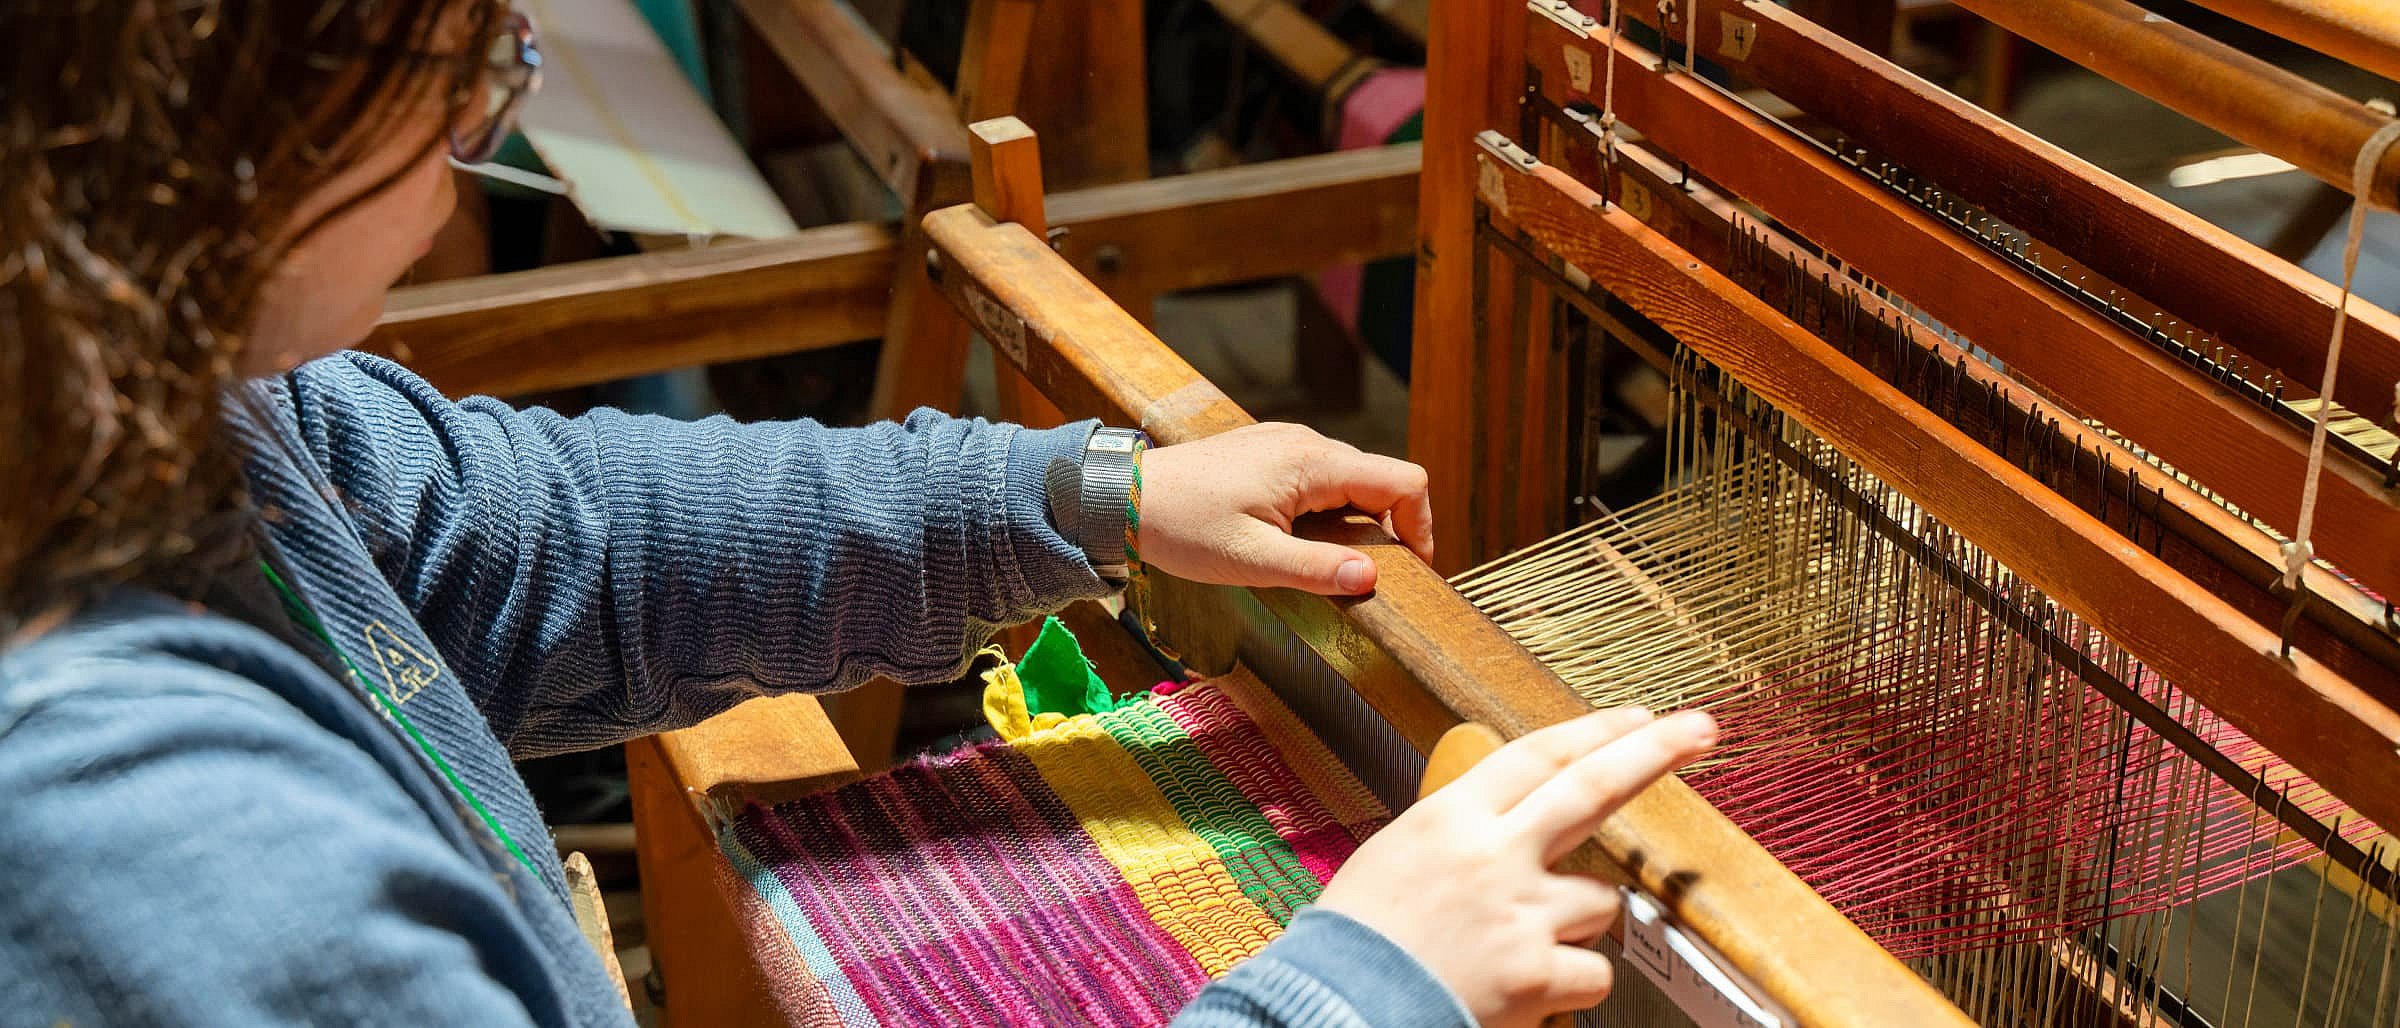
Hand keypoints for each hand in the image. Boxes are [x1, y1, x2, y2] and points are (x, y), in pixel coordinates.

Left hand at [1136, 423, 1433, 594]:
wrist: (1124, 496)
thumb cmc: (1184, 527)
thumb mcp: (1251, 559)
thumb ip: (1315, 568)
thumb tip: (1371, 578)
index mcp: (1312, 463)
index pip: (1403, 481)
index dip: (1420, 526)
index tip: (1409, 570)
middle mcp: (1307, 443)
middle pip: (1381, 481)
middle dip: (1388, 529)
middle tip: (1367, 578)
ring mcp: (1287, 445)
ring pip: (1351, 480)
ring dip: (1355, 522)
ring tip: (1328, 565)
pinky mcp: (1269, 454)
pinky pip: (1320, 479)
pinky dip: (1327, 511)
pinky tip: (1299, 542)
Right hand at [1314, 708, 1717, 1027]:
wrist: (1338, 1005)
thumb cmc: (1358, 939)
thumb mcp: (1399, 856)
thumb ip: (1463, 836)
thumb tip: (1512, 827)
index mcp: (1452, 817)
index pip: (1538, 755)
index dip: (1595, 731)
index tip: (1639, 716)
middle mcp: (1494, 855)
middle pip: (1592, 789)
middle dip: (1653, 751)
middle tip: (1699, 728)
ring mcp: (1522, 913)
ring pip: (1601, 900)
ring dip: (1578, 918)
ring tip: (1518, 943)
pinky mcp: (1538, 974)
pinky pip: (1593, 971)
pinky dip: (1570, 983)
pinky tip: (1526, 988)